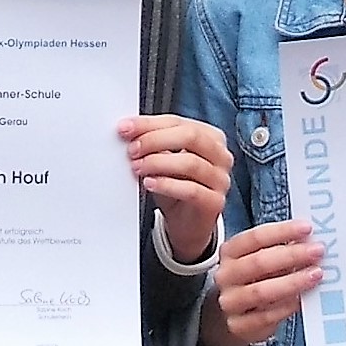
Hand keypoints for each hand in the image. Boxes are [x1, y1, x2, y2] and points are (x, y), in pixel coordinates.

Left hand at [121, 114, 232, 263]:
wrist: (186, 223)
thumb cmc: (176, 185)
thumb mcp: (163, 158)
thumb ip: (152, 141)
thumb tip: (128, 130)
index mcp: (210, 137)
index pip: (179, 122)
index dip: (149, 124)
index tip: (125, 128)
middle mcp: (220, 156)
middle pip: (190, 137)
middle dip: (155, 140)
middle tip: (132, 149)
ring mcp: (220, 179)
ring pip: (191, 163)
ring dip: (158, 162)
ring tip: (138, 167)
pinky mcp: (214, 202)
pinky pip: (191, 190)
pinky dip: (166, 184)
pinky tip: (150, 183)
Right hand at [200, 219, 322, 345]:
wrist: (237, 312)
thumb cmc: (257, 278)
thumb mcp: (263, 258)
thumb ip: (283, 248)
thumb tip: (311, 240)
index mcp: (230, 251)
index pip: (255, 237)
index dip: (282, 231)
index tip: (307, 228)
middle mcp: (226, 275)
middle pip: (258, 262)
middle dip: (291, 255)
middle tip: (317, 252)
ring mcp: (230, 301)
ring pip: (261, 291)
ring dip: (291, 282)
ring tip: (315, 275)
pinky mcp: (239, 325)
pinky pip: (265, 317)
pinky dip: (285, 307)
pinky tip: (302, 300)